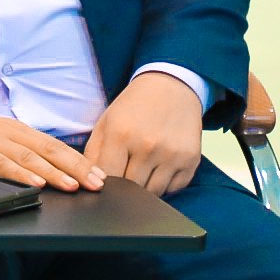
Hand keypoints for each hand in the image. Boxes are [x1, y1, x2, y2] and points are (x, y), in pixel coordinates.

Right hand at [0, 105, 106, 192]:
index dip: (79, 161)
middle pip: (49, 151)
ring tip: (72, 186)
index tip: (99, 175)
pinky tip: (35, 184)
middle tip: (96, 183)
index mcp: (17, 130)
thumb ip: (21, 152)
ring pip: (29, 158)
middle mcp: (9, 134)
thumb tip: (50, 170)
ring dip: (54, 173)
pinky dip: (20, 175)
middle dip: (76, 168)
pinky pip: (1, 165)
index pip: (55, 146)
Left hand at [86, 71, 204, 194]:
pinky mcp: (190, 160)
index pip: (108, 177)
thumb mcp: (106, 122)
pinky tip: (160, 166)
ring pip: (152, 193)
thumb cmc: (135, 106)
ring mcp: (172, 154)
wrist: (171, 86)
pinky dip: (164, 184)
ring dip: (145, 188)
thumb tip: (88, 184)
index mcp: (121, 134)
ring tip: (142, 168)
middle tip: (125, 172)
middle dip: (124, 188)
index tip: (104, 181)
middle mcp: (148, 146)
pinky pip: (173, 189)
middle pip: (130, 190)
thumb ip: (93, 154)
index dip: (103, 183)